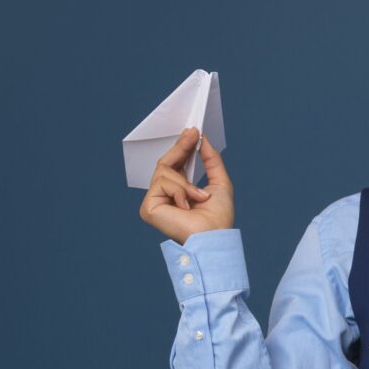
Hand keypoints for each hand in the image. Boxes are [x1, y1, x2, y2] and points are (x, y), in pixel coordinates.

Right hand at [139, 127, 235, 242]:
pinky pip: (162, 182)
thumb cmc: (219, 218)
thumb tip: (202, 139)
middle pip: (165, 164)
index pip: (174, 165)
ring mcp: (154, 202)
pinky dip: (179, 191)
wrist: (214, 237)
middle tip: (192, 134)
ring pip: (164, 171)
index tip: (193, 132)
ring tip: (200, 197)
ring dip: (186, 182)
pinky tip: (187, 206)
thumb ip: (211, 160)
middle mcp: (163, 197)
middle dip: (180, 148)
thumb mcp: (220, 182)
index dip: (182, 148)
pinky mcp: (148, 207)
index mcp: (178, 193)